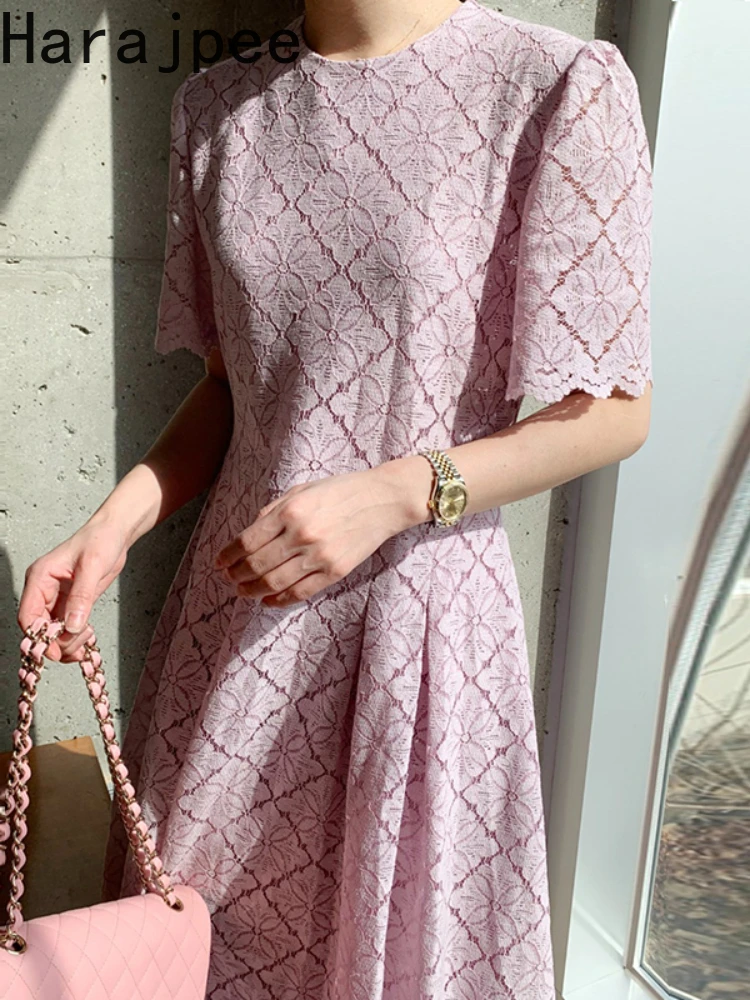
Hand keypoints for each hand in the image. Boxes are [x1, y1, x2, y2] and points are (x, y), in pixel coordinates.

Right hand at [17, 515, 129, 661]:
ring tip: (86, 639)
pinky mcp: (72, 603)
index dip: (38, 636)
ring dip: (67, 642)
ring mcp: (58, 598)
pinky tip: (86, 640)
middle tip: (78, 646)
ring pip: (53, 632)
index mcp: (40, 578)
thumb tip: (72, 626)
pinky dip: (75, 638)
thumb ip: (82, 597)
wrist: (114, 534)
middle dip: (56, 642)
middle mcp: (45, 590)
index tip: (54, 650)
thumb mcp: (92, 566)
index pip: (28, 615)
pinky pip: (67, 628)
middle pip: (39, 628)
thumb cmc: (99, 539)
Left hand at [215, 465, 416, 606]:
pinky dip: (279, 600)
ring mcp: (319, 556)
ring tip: (242, 591)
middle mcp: (301, 535)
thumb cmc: (341, 491)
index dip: (228, 555)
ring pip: (274, 582)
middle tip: (228, 577)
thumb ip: (273, 511)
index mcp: (290, 511)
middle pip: (256, 564)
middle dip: (236, 574)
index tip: (219, 562)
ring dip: (252, 590)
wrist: (382, 500)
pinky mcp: (334, 571)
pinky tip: (267, 600)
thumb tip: (249, 534)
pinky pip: (300, 592)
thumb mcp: (302, 490)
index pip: (247, 541)